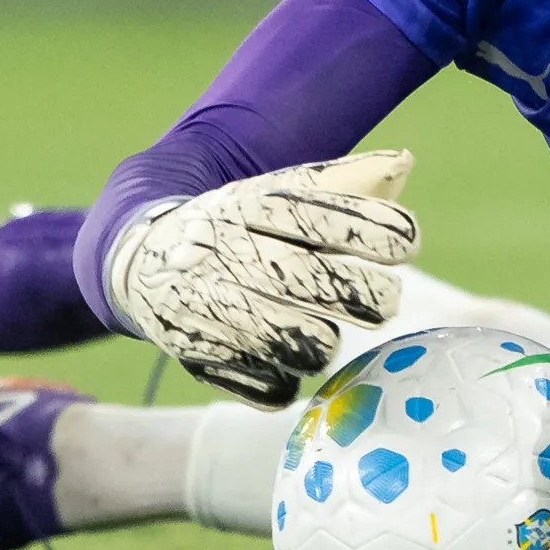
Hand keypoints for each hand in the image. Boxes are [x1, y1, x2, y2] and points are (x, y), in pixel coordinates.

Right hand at [106, 149, 416, 406]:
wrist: (144, 257)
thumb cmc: (239, 223)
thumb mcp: (282, 190)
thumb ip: (348, 179)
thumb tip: (405, 162)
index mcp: (256, 207)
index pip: (333, 221)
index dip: (383, 235)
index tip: (404, 245)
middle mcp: (233, 256)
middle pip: (324, 287)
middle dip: (370, 297)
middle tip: (383, 299)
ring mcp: (215, 310)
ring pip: (307, 346)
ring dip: (327, 342)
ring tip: (326, 329)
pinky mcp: (203, 358)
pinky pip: (274, 387)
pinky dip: (288, 378)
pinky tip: (284, 358)